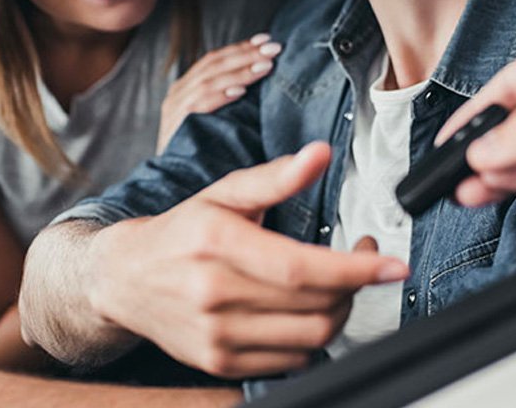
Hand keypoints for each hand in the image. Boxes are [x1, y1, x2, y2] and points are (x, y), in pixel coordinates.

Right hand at [87, 142, 408, 377]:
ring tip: (338, 285)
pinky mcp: (219, 362)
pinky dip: (313, 337)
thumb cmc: (180, 231)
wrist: (123, 278)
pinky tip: (306, 309)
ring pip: (310, 337)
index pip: (301, 268)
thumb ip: (276, 177)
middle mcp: (215, 294)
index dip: (355, 269)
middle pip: (314, 305)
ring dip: (340, 311)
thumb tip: (320, 153)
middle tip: (364, 261)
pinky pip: (291, 360)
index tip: (391, 264)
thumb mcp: (224, 193)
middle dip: (355, 286)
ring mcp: (217, 335)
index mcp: (218, 244)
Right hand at [158, 34, 281, 151]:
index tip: (267, 39)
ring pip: (209, 81)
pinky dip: (220, 96)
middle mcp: (178, 94)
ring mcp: (174, 110)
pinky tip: (240, 91)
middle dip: (246, 54)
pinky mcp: (174, 127)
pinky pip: (198, 105)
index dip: (241, 47)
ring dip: (239, 72)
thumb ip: (232, 96)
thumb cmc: (204, 152)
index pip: (215, 59)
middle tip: (274, 48)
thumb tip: (266, 74)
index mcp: (187, 87)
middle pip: (214, 64)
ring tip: (265, 66)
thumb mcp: (218, 119)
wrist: (178, 185)